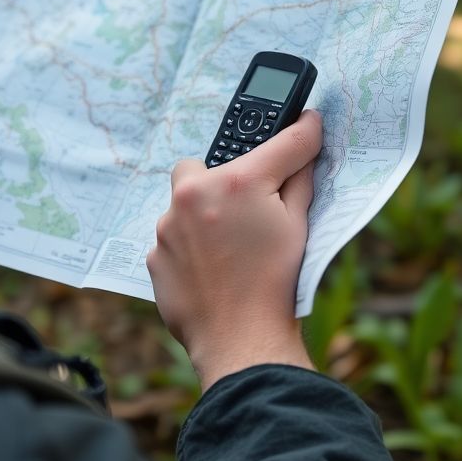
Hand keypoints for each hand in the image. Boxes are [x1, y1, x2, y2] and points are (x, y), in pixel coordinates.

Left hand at [147, 110, 321, 389]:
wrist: (241, 340)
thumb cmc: (276, 284)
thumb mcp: (299, 225)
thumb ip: (300, 178)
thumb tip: (305, 145)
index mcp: (237, 182)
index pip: (279, 143)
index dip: (301, 130)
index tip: (307, 120)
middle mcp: (195, 194)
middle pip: (209, 164)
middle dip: (227, 180)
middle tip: (250, 208)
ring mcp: (169, 226)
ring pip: (186, 202)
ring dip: (205, 215)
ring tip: (231, 250)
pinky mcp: (155, 254)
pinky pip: (174, 236)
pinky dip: (190, 246)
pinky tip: (213, 269)